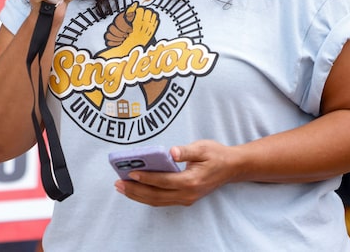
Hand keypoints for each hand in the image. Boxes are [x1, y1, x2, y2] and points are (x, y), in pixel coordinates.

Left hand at [113, 140, 238, 206]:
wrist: (232, 168)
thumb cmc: (216, 155)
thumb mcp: (203, 147)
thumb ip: (187, 151)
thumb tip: (172, 152)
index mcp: (191, 181)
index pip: (164, 181)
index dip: (147, 178)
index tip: (131, 173)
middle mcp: (188, 194)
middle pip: (156, 196)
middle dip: (135, 190)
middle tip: (118, 183)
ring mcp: (186, 198)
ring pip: (157, 201)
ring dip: (138, 195)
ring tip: (121, 187)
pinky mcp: (184, 198)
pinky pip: (161, 200)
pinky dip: (146, 196)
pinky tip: (135, 189)